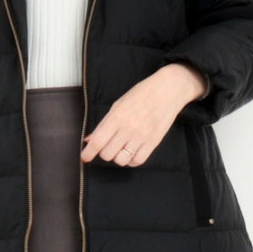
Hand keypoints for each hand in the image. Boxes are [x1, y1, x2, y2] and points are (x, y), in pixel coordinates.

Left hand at [80, 63, 208, 167]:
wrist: (168, 90)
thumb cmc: (141, 94)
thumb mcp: (118, 104)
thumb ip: (103, 124)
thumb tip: (89, 139)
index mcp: (116, 117)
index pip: (97, 141)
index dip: (88, 153)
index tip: (85, 157)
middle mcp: (128, 128)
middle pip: (107, 154)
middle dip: (104, 152)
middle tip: (108, 146)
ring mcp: (142, 136)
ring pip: (121, 160)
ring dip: (118, 157)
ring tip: (121, 148)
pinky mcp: (154, 142)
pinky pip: (137, 161)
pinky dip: (131, 161)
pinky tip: (131, 152)